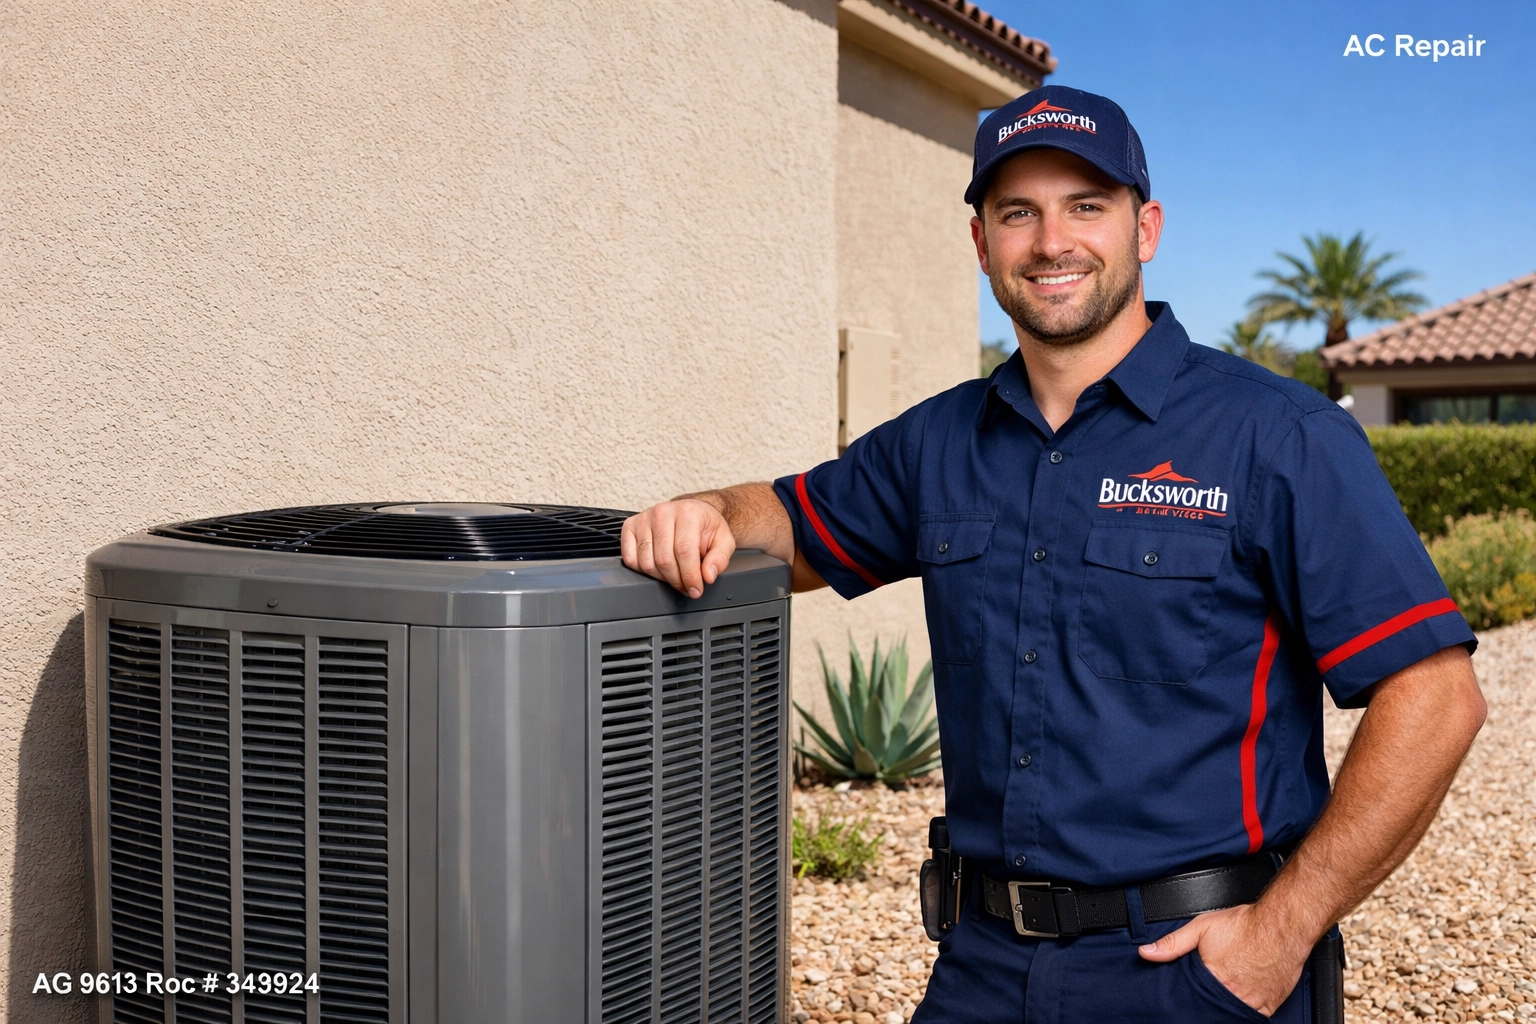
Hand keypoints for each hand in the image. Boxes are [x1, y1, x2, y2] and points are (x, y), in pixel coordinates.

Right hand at [622, 498, 736, 597]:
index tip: (696, 589)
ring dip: (661, 578)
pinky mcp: (630, 527)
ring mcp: (643, 519)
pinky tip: (658, 568)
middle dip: (677, 580)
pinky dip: (643, 571)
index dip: (690, 576)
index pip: (684, 551)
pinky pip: (630, 559)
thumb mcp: (723, 540)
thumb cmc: (705, 526)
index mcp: (687, 512)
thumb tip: (707, 575)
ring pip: (646, 563)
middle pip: (664, 560)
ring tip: (674, 575)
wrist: (691, 512)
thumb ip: (719, 559)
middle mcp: (662, 512)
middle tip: (686, 586)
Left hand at [1137, 904, 1309, 1016]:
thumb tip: (1146, 953)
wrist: (1282, 925)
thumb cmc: (1245, 926)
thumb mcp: (1201, 928)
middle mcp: (1231, 995)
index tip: (1183, 1000)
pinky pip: (1253, 1019)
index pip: (1191, 1000)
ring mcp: (1252, 1003)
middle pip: (1211, 1010)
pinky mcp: (1269, 1005)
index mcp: (1211, 979)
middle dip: (1204, 1006)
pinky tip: (1238, 1006)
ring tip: (1219, 1000)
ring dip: (1224, 1011)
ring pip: (1231, 1016)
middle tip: (1204, 997)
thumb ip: (1172, 943)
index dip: (1185, 1000)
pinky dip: (1245, 1015)